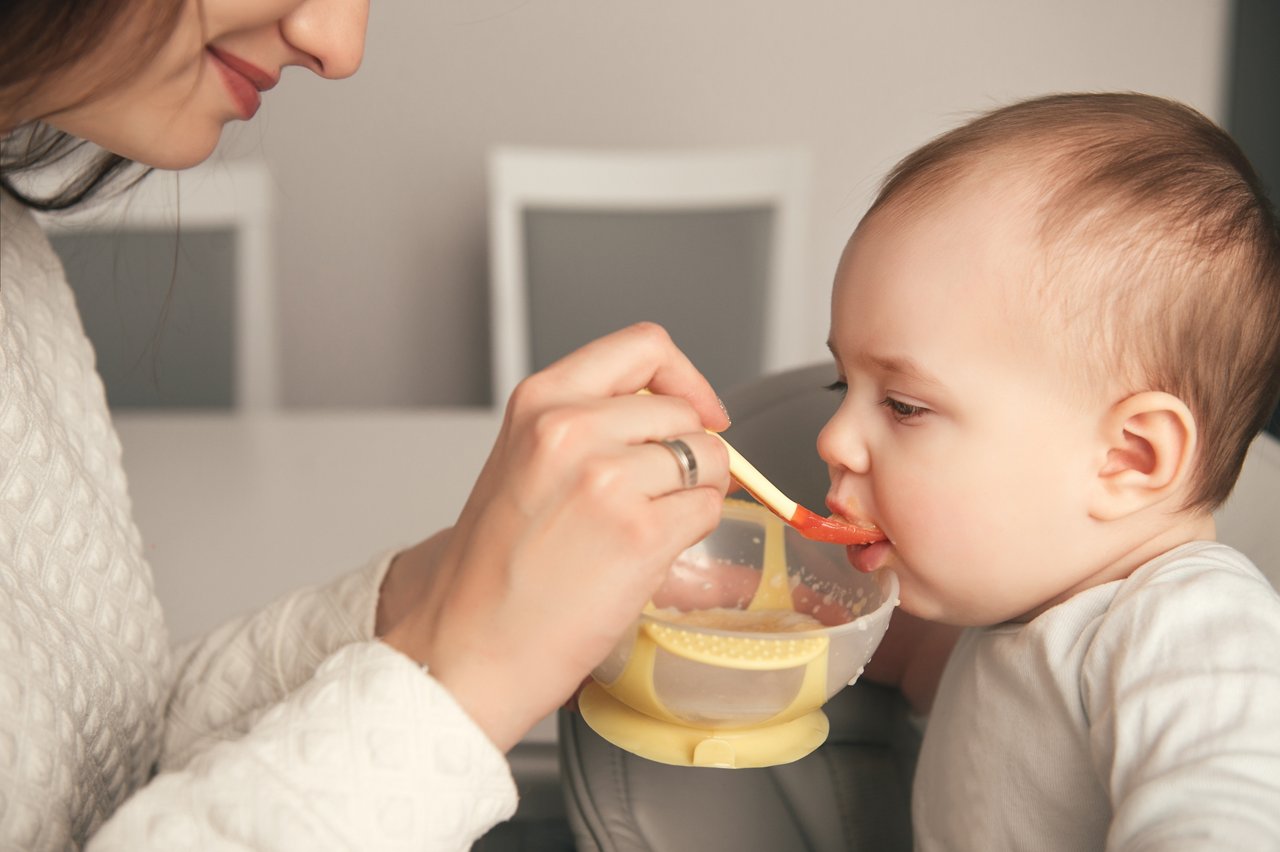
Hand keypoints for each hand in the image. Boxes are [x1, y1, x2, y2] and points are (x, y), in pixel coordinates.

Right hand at [381, 323, 730, 750]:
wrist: (465, 647)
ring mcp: (608, 478)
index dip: (685, 377)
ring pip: (707, 459)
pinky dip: (693, 531)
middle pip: (684, 412)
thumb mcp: (525, 461)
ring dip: (694, 494)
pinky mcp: (640, 533)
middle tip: (656, 495)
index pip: (644, 345)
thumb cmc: (492, 571)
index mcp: (540, 401)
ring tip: (643, 528)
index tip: (696, 410)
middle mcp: (572, 428)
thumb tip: (673, 419)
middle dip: (689, 452)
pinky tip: (647, 555)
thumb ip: (589, 424)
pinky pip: (707, 510)